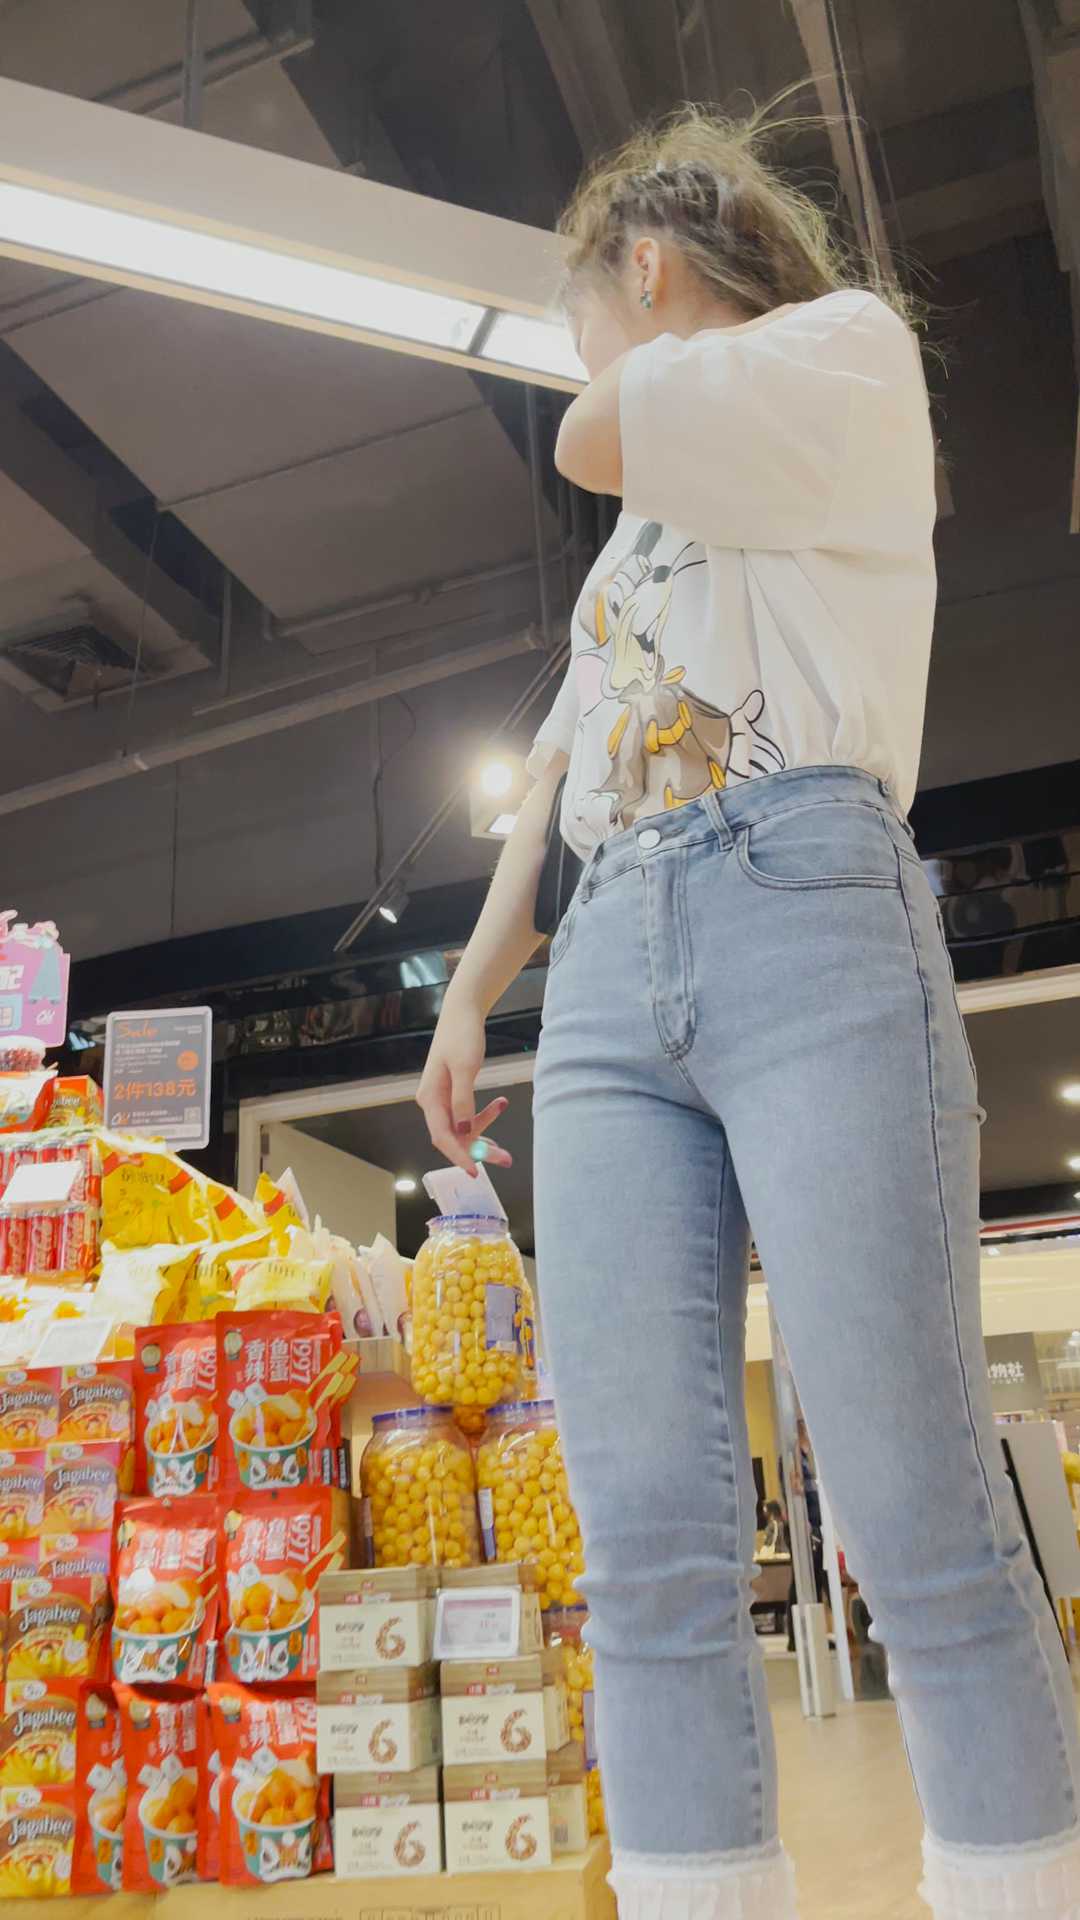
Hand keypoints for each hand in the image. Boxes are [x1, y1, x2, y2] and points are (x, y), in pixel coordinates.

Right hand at [416, 994, 512, 1175]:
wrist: (463, 1011)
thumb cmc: (462, 1035)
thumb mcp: (464, 1067)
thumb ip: (462, 1100)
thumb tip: (461, 1131)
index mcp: (429, 1098)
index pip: (442, 1137)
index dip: (459, 1156)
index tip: (476, 1171)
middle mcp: (432, 1101)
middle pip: (453, 1136)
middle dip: (478, 1149)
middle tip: (506, 1159)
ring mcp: (442, 1098)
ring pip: (462, 1128)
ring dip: (484, 1133)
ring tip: (506, 1137)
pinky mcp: (453, 1092)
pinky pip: (466, 1114)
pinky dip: (483, 1116)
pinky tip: (501, 1105)